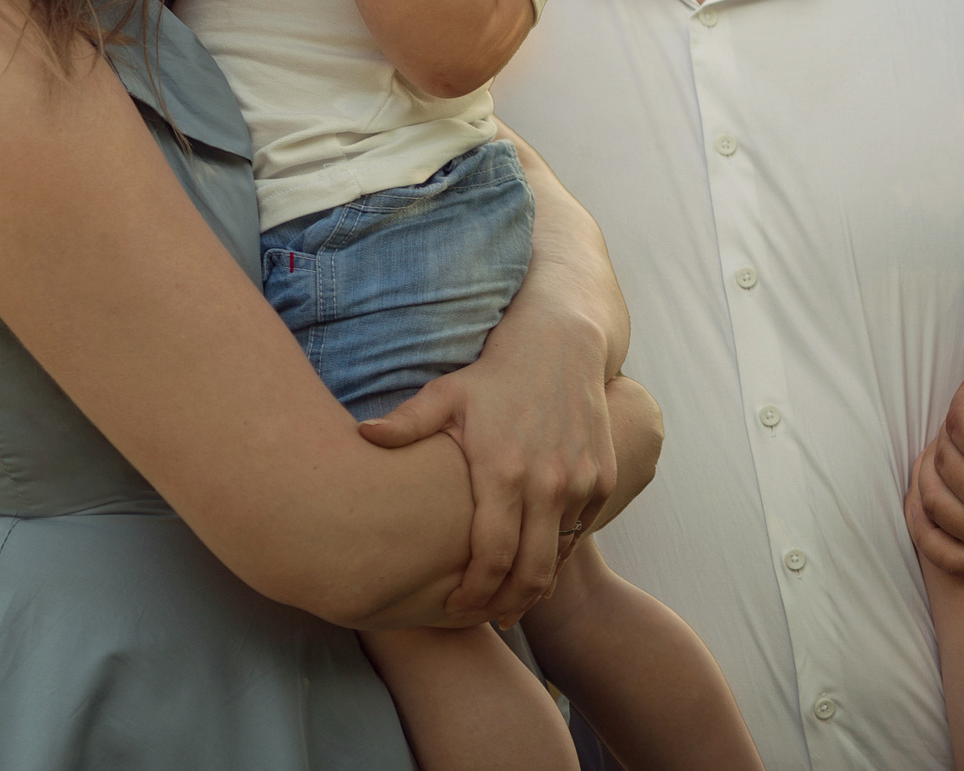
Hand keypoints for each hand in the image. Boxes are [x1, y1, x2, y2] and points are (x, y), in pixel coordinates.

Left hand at [356, 295, 614, 626]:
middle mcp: (547, 481)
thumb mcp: (447, 394)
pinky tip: (541, 559)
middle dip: (510, 605)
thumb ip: (406, 424)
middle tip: (492, 621)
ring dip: (538, 582)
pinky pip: (581, 529)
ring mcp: (579, 480)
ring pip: (559, 554)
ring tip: (515, 601)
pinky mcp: (602, 475)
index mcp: (503, 470)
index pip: (492, 556)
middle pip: (531, 570)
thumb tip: (360, 437)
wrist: (561, 343)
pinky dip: (562, 550)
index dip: (475, 592)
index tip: (457, 608)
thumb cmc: (495, 372)